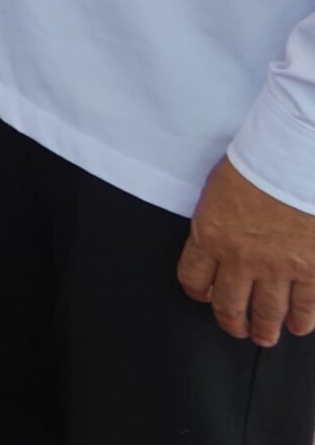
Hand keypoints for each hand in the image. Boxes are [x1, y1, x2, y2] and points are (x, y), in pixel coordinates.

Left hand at [180, 158, 314, 345]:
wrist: (293, 161)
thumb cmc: (256, 164)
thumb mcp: (218, 191)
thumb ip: (216, 221)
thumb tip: (216, 236)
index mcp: (210, 235)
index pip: (193, 277)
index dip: (198, 292)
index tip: (204, 297)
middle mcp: (240, 258)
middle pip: (229, 303)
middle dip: (231, 321)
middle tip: (236, 329)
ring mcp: (278, 267)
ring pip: (267, 312)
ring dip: (266, 328)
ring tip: (266, 336)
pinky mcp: (310, 270)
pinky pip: (306, 305)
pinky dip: (303, 320)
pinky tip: (300, 326)